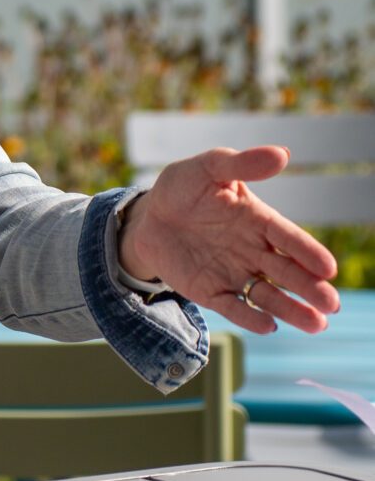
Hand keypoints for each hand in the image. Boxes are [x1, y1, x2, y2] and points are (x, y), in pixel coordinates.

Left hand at [118, 147, 340, 333]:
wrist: (148, 215)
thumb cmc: (184, 186)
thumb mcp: (210, 167)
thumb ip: (242, 164)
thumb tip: (282, 154)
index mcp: (259, 221)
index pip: (289, 238)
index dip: (308, 253)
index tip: (328, 268)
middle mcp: (253, 251)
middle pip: (287, 272)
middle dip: (310, 288)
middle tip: (331, 303)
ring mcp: (234, 273)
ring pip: (268, 295)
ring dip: (292, 309)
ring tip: (316, 324)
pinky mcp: (211, 292)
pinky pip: (233, 307)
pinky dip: (250, 317)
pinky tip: (268, 326)